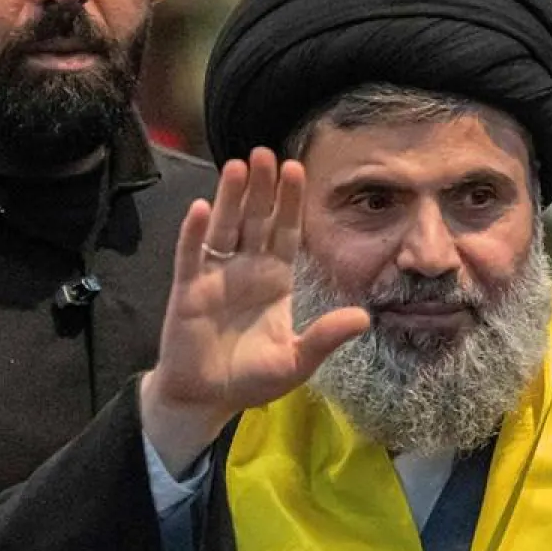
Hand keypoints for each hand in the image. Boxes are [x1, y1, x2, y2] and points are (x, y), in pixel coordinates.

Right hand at [140, 148, 369, 473]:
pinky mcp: (187, 290)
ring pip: (223, 228)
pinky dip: (194, 233)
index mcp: (275, 279)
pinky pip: (191, 256)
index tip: (297, 169)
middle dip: (262, 188)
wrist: (205, 398)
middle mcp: (246, 269)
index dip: (290, 202)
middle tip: (265, 152)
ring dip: (229, 198)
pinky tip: (200, 208)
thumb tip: (364, 318)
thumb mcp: (295, 361)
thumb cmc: (250, 378)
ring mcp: (214, 276)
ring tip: (237, 166)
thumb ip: (325, 338)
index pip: (285, 232)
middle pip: (255, 220)